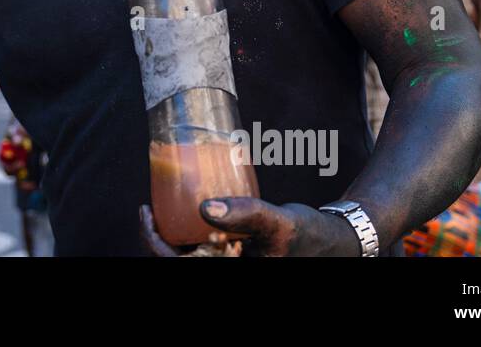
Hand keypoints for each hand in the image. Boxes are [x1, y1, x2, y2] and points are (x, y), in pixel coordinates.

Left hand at [139, 198, 362, 256]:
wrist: (334, 242)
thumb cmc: (309, 234)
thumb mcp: (277, 222)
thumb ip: (245, 213)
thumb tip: (205, 208)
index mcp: (234, 274)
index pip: (175, 265)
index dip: (153, 242)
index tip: (146, 212)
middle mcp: (229, 272)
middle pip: (177, 261)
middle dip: (158, 237)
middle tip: (149, 208)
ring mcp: (230, 266)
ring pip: (188, 256)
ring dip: (172, 236)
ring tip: (164, 206)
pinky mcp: (235, 259)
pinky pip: (202, 251)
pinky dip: (190, 235)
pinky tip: (188, 212)